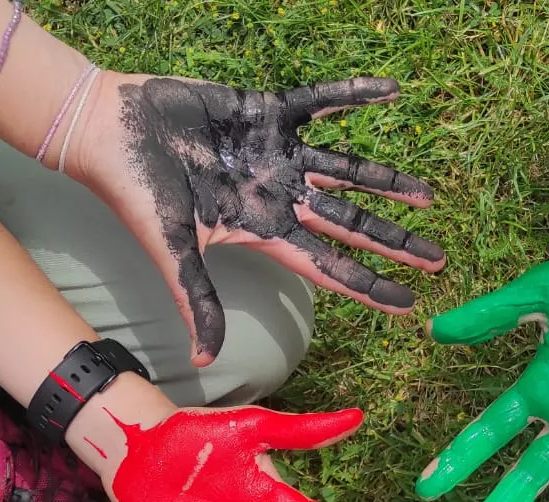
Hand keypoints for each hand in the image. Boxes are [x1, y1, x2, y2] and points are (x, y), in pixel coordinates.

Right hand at [71, 73, 442, 365]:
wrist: (110, 129)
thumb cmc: (137, 193)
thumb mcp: (172, 254)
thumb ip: (197, 302)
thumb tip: (204, 364)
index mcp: (263, 231)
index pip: (328, 266)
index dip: (369, 285)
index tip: (410, 304)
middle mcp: (278, 195)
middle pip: (349, 223)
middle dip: (392, 242)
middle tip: (437, 259)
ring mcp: (276, 154)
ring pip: (346, 170)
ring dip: (386, 182)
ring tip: (428, 195)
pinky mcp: (266, 111)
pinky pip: (320, 101)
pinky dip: (354, 94)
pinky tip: (392, 90)